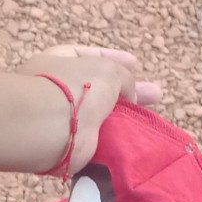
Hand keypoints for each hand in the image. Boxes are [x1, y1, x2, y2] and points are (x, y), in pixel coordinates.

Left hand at [16, 43, 162, 176]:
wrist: (48, 130)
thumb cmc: (74, 89)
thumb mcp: (107, 70)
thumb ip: (122, 77)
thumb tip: (127, 94)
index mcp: (53, 63)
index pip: (84, 56)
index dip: (111, 57)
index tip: (135, 63)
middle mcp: (53, 90)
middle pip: (94, 88)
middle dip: (124, 91)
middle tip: (153, 94)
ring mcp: (59, 119)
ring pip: (97, 116)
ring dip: (122, 118)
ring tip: (150, 118)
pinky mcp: (67, 145)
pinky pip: (96, 139)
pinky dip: (113, 138)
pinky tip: (135, 137)